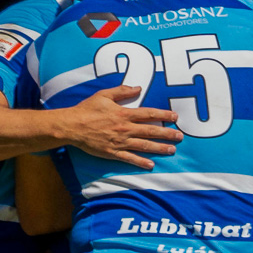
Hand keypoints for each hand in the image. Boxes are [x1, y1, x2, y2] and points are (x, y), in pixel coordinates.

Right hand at [61, 86, 182, 168]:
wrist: (72, 126)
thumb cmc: (87, 109)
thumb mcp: (104, 95)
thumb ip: (122, 91)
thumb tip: (137, 88)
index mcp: (124, 113)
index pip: (149, 114)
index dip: (164, 115)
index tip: (175, 117)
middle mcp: (125, 128)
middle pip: (151, 131)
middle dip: (167, 134)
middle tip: (180, 137)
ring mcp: (120, 141)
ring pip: (144, 145)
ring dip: (159, 148)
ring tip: (172, 150)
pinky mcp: (113, 152)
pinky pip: (130, 158)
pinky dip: (141, 162)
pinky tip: (151, 164)